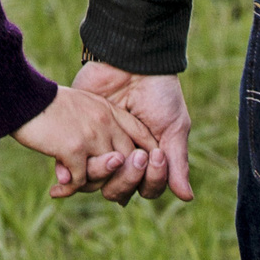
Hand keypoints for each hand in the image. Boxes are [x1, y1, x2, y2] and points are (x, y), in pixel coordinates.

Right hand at [16, 82, 156, 200]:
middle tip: (99, 188)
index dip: (143, 155)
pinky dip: (68, 188)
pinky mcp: (74, 148)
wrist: (21, 98)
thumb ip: (98, 126)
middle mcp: (106, 122)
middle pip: (129, 160)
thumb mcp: (81, 106)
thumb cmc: (46, 105)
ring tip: (70, 183)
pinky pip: (80, 180)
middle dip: (117, 178)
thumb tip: (111, 157)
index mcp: (109, 110)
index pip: (140, 133)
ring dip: (88, 184)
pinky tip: (56, 190)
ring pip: (106, 174)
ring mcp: (92, 135)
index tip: (135, 171)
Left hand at [77, 58, 191, 203]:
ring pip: (96, 183)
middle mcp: (121, 159)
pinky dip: (76, 168)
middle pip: (121, 192)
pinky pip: (72, 164)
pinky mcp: (77, 137)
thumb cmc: (158, 93)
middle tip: (137, 154)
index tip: (156, 154)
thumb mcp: (173, 127)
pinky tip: (85, 159)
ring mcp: (99, 150)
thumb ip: (176, 162)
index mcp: (146, 160)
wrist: (130, 62)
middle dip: (130, 178)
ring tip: (115, 154)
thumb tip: (187, 198)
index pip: (148, 189)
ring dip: (107, 174)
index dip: (152, 179)